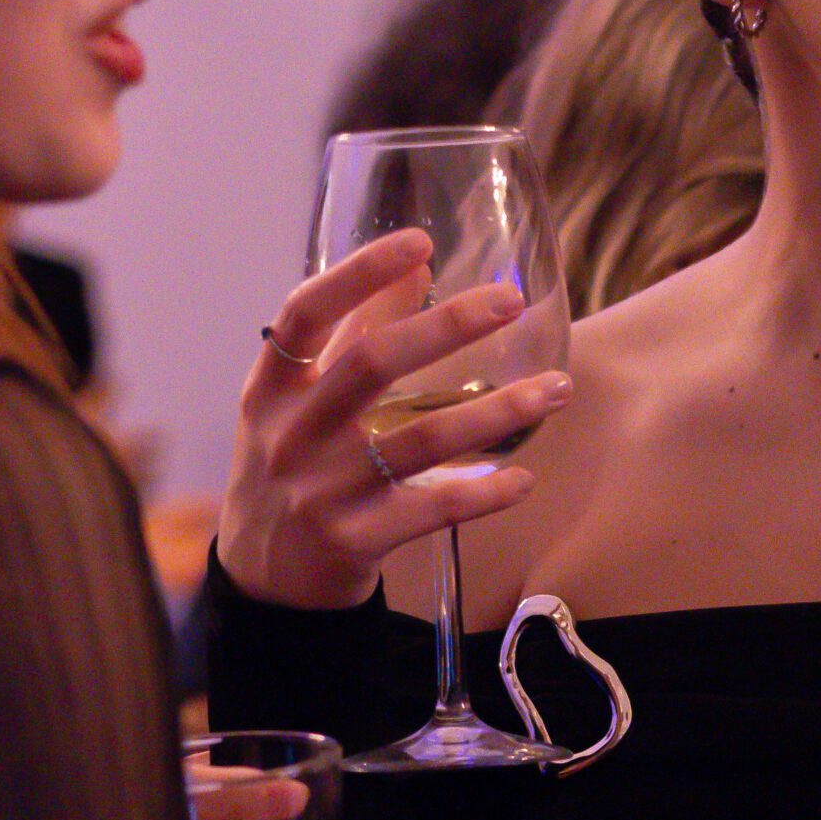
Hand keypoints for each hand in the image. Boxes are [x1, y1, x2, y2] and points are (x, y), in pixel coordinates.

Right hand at [216, 229, 572, 608]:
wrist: (264, 580)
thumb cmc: (293, 469)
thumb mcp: (301, 400)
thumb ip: (355, 332)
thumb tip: (417, 262)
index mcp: (273, 387)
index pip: (308, 312)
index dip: (360, 273)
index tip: (420, 240)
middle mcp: (293, 433)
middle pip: (371, 364)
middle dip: (446, 327)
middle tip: (510, 300)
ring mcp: (322, 490)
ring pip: (419, 441)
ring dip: (495, 412)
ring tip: (556, 389)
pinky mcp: (355, 540)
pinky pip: (432, 510)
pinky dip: (483, 493)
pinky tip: (524, 478)